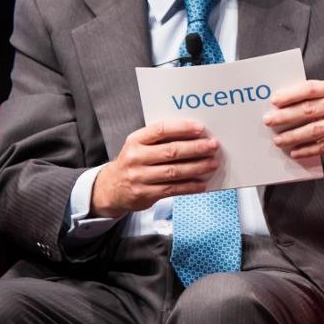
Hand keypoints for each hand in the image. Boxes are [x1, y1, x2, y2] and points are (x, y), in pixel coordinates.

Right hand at [92, 119, 218, 216]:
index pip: (161, 130)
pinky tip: (202, 183)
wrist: (110, 188)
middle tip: (213, 146)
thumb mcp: (139, 146)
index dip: (182, 128)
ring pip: (174, 172)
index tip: (200, 128)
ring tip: (213, 164)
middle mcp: (136, 158)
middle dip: (196, 148)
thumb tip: (194, 135)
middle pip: (171, 152)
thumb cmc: (133, 162)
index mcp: (135, 140)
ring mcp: (139, 177)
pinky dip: (189, 187)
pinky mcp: (144, 194)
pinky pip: (172, 189)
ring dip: (197, 168)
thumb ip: (160, 139)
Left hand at [264, 80, 323, 158]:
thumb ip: (315, 97)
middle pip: (310, 110)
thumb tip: (283, 104)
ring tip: (278, 140)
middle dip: (286, 116)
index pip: (311, 89)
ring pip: (316, 130)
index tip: (274, 101)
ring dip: (294, 136)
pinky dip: (308, 150)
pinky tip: (295, 152)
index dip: (291, 94)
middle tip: (269, 121)